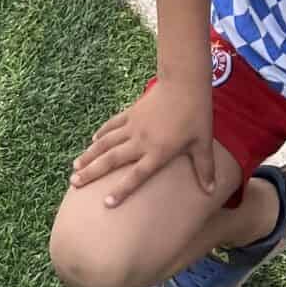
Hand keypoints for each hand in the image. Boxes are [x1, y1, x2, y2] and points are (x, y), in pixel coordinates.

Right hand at [70, 83, 217, 202]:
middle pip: (111, 160)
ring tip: (75, 167)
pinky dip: (101, 133)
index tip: (106, 203)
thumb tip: (211, 192)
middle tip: (74, 183)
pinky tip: (92, 140)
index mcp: (157, 152)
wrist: (184, 83)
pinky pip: (112, 125)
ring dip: (90, 154)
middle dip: (92, 172)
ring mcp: (133, 126)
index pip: (136, 176)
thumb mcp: (202, 143)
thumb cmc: (195, 114)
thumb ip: (204, 168)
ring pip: (106, 143)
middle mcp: (140, 141)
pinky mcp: (130, 113)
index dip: (121, 190)